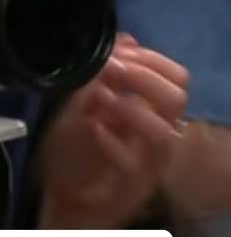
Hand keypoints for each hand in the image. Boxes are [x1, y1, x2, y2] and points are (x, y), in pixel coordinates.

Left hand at [36, 35, 187, 228]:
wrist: (59, 196)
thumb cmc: (73, 150)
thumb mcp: (79, 103)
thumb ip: (102, 75)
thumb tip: (125, 40)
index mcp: (150, 110)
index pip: (177, 78)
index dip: (153, 60)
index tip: (122, 52)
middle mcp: (157, 134)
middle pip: (177, 98)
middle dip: (144, 76)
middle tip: (112, 71)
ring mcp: (148, 162)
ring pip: (164, 133)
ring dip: (132, 108)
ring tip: (102, 101)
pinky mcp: (131, 186)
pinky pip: (133, 163)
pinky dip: (112, 140)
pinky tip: (94, 128)